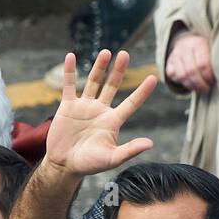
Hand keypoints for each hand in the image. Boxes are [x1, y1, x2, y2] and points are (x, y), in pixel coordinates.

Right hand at [45, 49, 156, 177]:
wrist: (64, 165)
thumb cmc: (89, 164)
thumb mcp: (111, 159)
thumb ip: (129, 150)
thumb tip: (150, 143)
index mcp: (113, 121)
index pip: (131, 103)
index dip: (142, 92)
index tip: (154, 78)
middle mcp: (100, 110)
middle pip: (112, 86)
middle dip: (118, 71)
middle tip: (125, 54)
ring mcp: (84, 106)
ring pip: (93, 82)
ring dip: (99, 67)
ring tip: (106, 53)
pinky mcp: (68, 106)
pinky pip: (70, 85)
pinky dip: (70, 71)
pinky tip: (72, 56)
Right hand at [165, 31, 214, 92]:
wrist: (186, 42)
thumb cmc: (204, 50)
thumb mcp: (211, 49)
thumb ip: (215, 60)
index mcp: (198, 43)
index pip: (203, 64)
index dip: (208, 76)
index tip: (212, 81)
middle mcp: (185, 47)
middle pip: (191, 71)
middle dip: (200, 83)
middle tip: (206, 88)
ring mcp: (175, 55)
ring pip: (182, 75)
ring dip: (192, 86)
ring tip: (199, 89)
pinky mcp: (168, 63)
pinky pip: (173, 76)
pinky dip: (182, 82)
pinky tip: (190, 84)